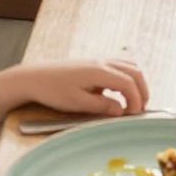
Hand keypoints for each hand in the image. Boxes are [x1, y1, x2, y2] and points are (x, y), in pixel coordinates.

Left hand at [27, 59, 150, 117]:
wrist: (34, 77)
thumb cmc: (53, 91)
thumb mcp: (77, 103)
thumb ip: (102, 106)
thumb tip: (121, 110)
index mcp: (99, 71)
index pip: (129, 83)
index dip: (136, 99)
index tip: (134, 115)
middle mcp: (102, 62)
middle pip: (134, 71)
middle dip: (142, 90)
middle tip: (140, 109)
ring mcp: (98, 61)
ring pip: (129, 66)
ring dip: (135, 82)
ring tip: (133, 101)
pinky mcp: (93, 64)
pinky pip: (119, 66)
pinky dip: (126, 77)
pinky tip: (117, 92)